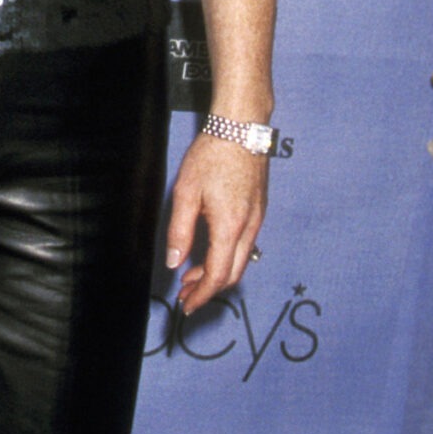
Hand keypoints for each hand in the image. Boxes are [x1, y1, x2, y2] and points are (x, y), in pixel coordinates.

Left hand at [165, 132, 267, 316]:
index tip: (187, 305)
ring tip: (192, 276)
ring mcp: (257, 219)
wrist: (241, 129)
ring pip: (240, 260)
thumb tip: (174, 262)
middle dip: (208, 289)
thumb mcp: (185, 193)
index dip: (202, 295)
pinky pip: (245, 245)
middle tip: (186, 294)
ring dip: (217, 273)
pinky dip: (226, 257)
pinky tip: (209, 252)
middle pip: (233, 274)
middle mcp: (249, 227)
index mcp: (230, 227)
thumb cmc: (213, 155)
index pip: (218, 275)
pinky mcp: (258, 210)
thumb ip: (179, 231)